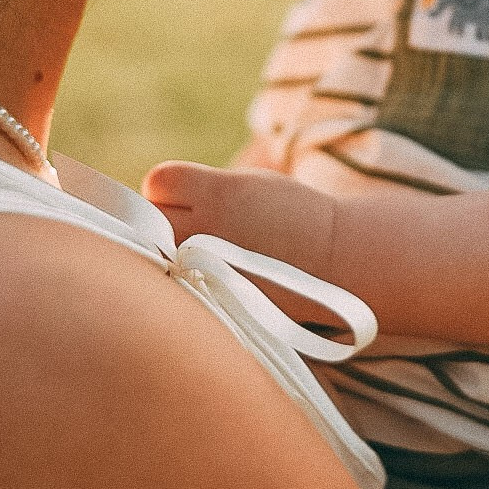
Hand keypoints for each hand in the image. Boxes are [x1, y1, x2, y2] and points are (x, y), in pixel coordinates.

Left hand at [143, 159, 335, 280]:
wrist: (337, 265)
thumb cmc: (291, 217)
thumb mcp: (250, 184)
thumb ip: (202, 189)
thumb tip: (151, 202)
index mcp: (221, 194)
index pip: (157, 183)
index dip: (170, 191)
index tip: (189, 200)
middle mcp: (208, 232)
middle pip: (150, 222)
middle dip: (167, 223)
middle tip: (197, 232)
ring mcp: (208, 273)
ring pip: (157, 260)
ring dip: (170, 257)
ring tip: (205, 259)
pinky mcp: (214, 304)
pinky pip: (176, 292)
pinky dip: (187, 287)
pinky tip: (211, 283)